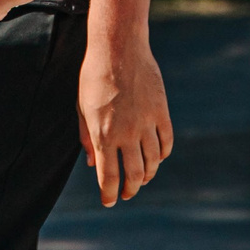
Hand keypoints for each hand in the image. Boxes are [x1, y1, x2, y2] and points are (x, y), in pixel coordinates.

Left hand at [78, 31, 172, 206]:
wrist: (119, 48)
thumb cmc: (94, 76)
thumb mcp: (82, 108)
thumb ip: (86, 137)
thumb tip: (92, 162)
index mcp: (104, 135)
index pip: (109, 177)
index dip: (109, 194)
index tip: (109, 202)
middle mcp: (128, 133)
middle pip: (135, 175)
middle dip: (130, 190)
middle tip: (127, 194)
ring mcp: (147, 123)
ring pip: (153, 161)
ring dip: (148, 175)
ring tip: (142, 178)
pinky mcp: (161, 111)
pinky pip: (166, 141)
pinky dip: (163, 154)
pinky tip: (157, 158)